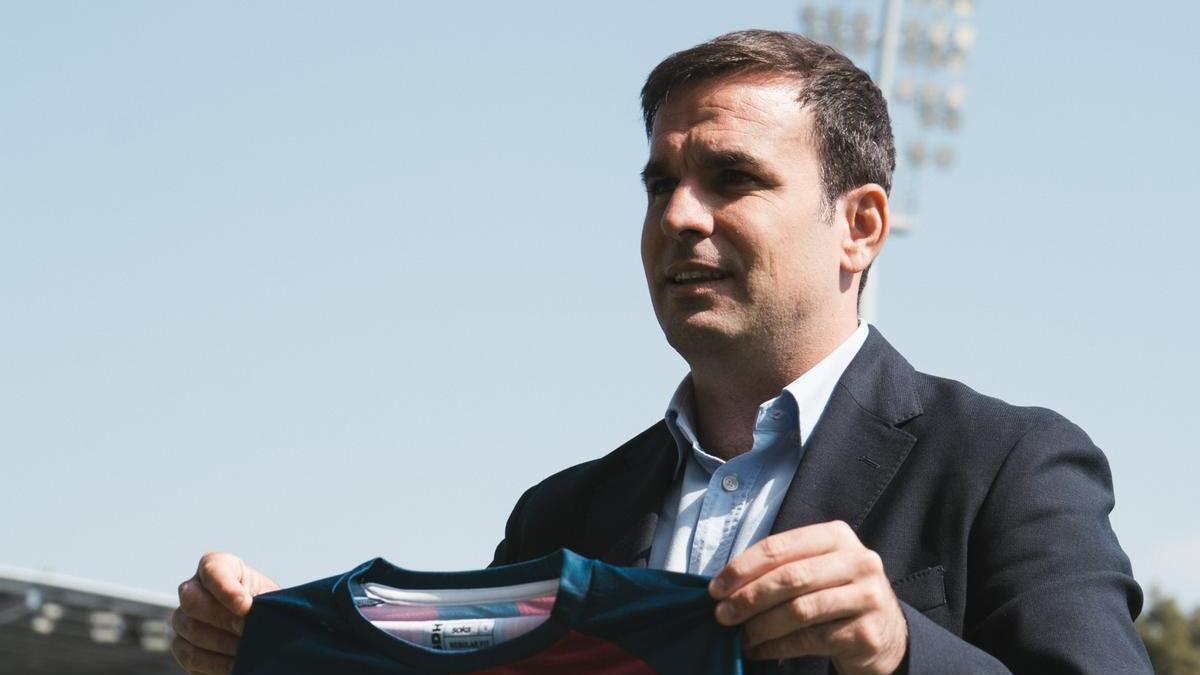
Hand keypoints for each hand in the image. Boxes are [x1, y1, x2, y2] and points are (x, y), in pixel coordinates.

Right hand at [171, 552, 279, 674]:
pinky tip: (235, 664)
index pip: (212, 570)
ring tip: (246, 649)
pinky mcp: (182, 646)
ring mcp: (183, 618)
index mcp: (218, 567)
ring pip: (190, 628)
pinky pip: (190, 655)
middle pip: (192, 600)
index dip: (226, 589)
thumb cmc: (269, 608)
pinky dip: (214, 662)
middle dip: (223, 618)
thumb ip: (262, 601)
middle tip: (247, 631)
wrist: (265, 631)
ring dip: (222, 642)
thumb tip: (253, 614)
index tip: (246, 606)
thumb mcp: (271, 599)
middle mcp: (193, 589)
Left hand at [709, 520, 906, 674]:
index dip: (743, 567)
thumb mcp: (816, 568)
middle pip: (790, 577)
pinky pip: (810, 640)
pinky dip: (777, 646)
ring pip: (800, 610)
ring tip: (740, 635)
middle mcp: (857, 561)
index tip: (717, 587)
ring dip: (761, 625)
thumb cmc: (836, 594)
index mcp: (837, 536)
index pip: (780, 547)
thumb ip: (780, 568)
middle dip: (749, 597)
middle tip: (722, 614)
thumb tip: (726, 586)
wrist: (885, 632)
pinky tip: (759, 650)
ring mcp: (866, 596)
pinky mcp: (865, 632)